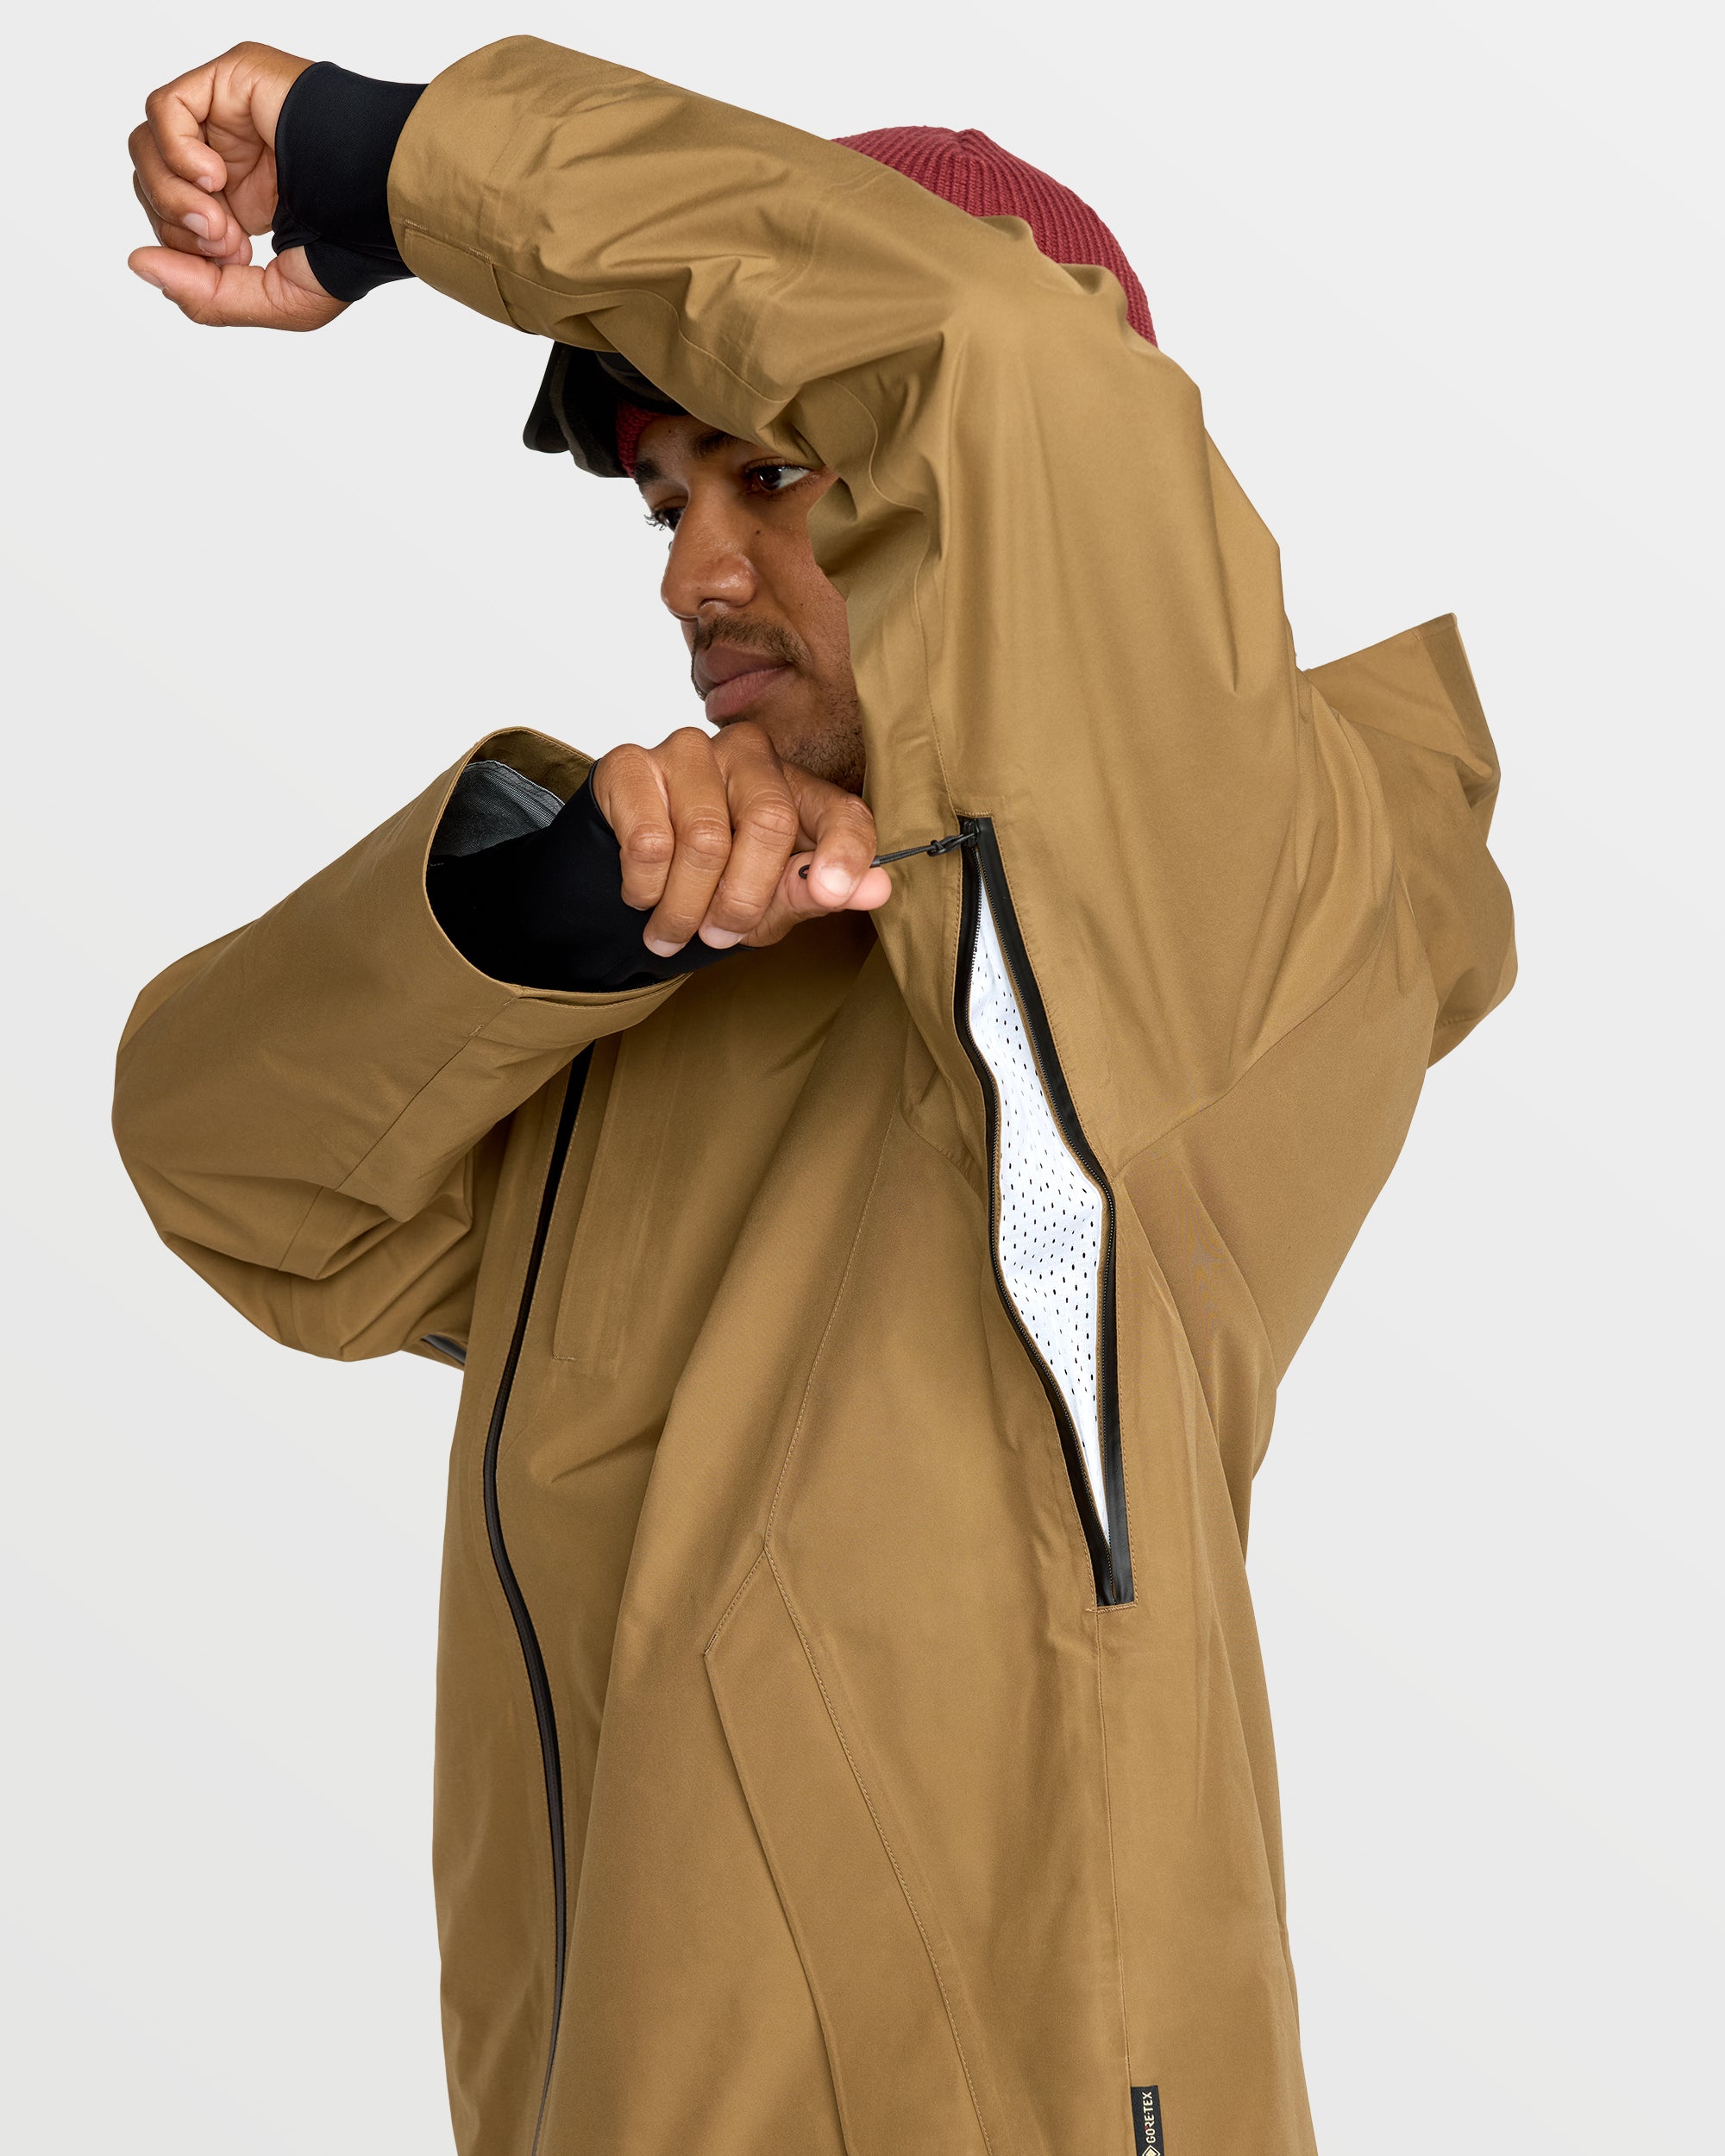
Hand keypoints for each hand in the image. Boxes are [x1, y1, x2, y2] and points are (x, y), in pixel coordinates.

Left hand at [128, 42, 345, 329]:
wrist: (385, 195)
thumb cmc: (355, 244)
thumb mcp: (276, 298)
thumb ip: (206, 298)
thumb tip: (138, 264)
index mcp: (245, 201)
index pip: (171, 219)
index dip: (183, 249)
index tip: (234, 261)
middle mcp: (231, 154)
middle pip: (152, 183)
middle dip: (177, 227)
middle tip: (231, 243)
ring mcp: (228, 114)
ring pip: (149, 147)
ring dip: (172, 196)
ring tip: (220, 220)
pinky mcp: (229, 79)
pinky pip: (166, 108)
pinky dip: (176, 150)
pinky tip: (214, 176)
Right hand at [590, 724, 890, 953]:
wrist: (633, 869)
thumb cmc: (715, 878)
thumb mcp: (770, 898)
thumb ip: (815, 891)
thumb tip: (879, 889)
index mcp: (797, 787)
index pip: (841, 811)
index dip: (846, 850)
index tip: (835, 892)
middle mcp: (748, 753)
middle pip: (769, 823)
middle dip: (743, 899)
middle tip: (719, 936)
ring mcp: (689, 751)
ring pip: (705, 839)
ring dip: (686, 908)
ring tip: (672, 932)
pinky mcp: (631, 764)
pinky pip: (649, 842)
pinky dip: (646, 889)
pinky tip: (643, 895)